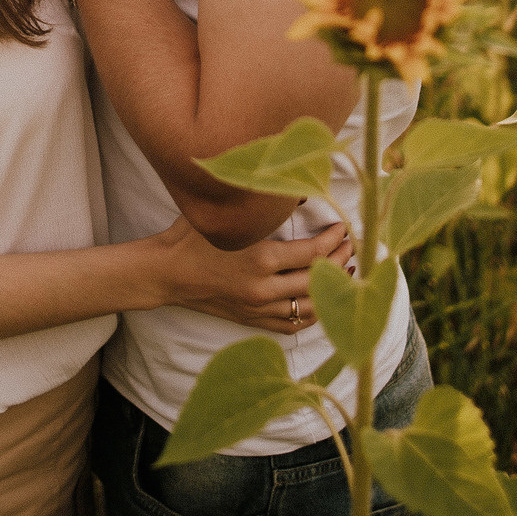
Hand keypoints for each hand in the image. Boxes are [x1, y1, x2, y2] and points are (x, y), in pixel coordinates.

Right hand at [146, 216, 354, 333]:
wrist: (165, 274)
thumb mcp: (223, 215)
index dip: (333, 240)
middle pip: (317, 280)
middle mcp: (263, 287)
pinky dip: (311, 315)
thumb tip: (297, 190)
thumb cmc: (190, 238)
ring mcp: (258, 308)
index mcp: (259, 258)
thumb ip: (260, 203)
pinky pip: (291, 324)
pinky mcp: (252, 320)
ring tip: (344, 274)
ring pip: (309, 307)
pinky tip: (320, 302)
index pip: (312, 253)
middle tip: (351, 246)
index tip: (343, 227)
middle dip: (340, 262)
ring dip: (331, 291)